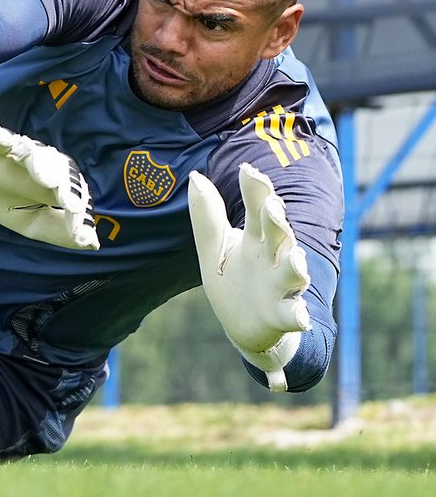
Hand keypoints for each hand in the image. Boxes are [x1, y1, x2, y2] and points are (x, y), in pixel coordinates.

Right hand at [0, 83, 96, 249]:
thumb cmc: (3, 196)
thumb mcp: (29, 221)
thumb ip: (58, 231)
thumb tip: (91, 242)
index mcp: (53, 185)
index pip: (71, 195)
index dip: (77, 212)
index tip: (80, 231)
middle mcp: (40, 165)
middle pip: (58, 171)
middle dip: (65, 187)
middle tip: (71, 204)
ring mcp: (15, 152)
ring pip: (33, 155)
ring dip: (39, 163)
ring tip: (43, 176)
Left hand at [187, 162, 310, 390]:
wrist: (244, 327)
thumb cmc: (234, 280)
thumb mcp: (214, 249)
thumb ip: (207, 216)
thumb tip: (195, 175)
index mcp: (257, 240)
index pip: (259, 210)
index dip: (256, 190)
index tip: (249, 169)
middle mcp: (274, 260)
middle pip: (279, 236)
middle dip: (277, 222)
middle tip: (272, 207)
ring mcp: (281, 288)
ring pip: (293, 274)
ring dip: (296, 267)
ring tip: (296, 258)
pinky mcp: (281, 316)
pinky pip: (293, 316)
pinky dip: (298, 316)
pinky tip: (301, 315)